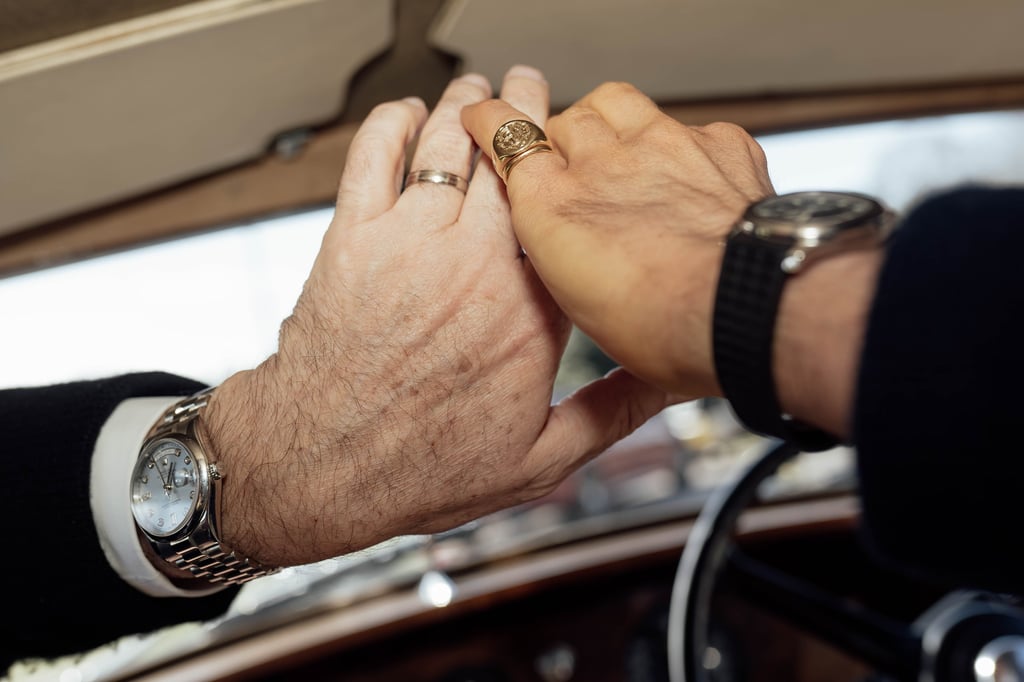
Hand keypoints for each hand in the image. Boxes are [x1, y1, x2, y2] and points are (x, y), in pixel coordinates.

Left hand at [202, 68, 672, 567]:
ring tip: (478, 91)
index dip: (572, 175)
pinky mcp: (353, 239)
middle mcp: (474, 267)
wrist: (320, 468)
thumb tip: (667, 380)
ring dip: (465, 108)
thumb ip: (612, 414)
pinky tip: (405, 113)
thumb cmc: (422, 468)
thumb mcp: (541, 461)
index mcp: (529, 314)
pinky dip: (391, 122)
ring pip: (446, 145)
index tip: (581, 157)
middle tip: (533, 90)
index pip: (566, 217)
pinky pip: (373, 155)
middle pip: (511, 163)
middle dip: (526, 115)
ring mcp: (409, 245)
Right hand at [462, 82, 773, 396]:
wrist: (748, 310)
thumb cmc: (666, 330)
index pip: (505, 136)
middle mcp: (601, 164)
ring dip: (610, 118)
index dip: (493, 124)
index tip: (485, 117)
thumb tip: (568, 286)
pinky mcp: (716, 143)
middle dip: (564, 137)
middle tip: (574, 162)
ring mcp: (661, 144)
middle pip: (564, 119)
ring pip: (615, 100)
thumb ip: (566, 264)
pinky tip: (692, 175)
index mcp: (553, 208)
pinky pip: (688, 125)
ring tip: (621, 145)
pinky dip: (683, 145)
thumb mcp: (584, 310)